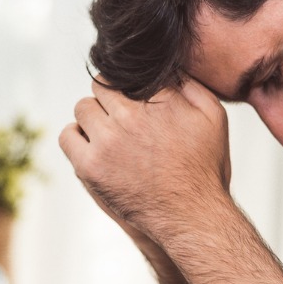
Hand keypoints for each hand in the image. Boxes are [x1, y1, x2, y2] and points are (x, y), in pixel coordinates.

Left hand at [58, 79, 232, 243]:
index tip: (134, 98)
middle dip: (111, 97)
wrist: (191, 216)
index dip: (130, 85)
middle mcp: (131, 117)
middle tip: (121, 116)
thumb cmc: (204, 169)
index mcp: (159, 101)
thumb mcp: (214, 118)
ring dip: (93, 116)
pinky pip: (68, 136)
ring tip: (108, 132)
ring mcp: (107, 142)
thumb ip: (192, 86)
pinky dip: (76, 136)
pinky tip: (91, 144)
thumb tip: (167, 67)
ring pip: (83, 108)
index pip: (129, 75)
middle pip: (102, 86)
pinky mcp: (90, 167)